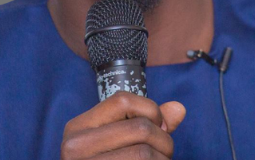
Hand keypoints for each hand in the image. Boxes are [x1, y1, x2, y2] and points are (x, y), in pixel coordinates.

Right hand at [61, 92, 186, 158]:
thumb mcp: (117, 142)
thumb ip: (146, 123)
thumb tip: (179, 108)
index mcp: (78, 128)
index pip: (123, 101)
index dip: (150, 110)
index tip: (159, 127)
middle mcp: (75, 147)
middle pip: (140, 128)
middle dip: (164, 140)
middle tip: (164, 154)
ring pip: (143, 153)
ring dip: (162, 159)